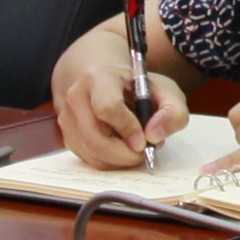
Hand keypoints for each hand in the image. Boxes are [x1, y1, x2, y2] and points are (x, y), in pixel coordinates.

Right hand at [49, 25, 159, 167]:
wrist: (107, 83)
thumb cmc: (137, 88)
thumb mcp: (165, 91)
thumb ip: (172, 112)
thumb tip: (154, 136)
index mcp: (99, 77)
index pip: (107, 107)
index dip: (127, 128)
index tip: (144, 140)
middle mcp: (77, 96)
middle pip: (94, 137)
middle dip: (124, 154)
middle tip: (143, 152)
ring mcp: (68, 118)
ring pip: (91, 153)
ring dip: (119, 160)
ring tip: (135, 148)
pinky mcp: (67, 136)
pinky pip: (89, 160)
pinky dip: (110, 162)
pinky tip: (122, 149)